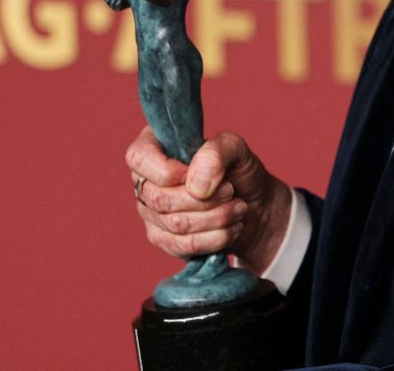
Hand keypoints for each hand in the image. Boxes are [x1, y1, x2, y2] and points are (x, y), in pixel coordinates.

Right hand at [126, 126, 291, 273]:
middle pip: (159, 198)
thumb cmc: (239, 171)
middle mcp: (146, 179)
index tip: (199, 175)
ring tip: (238, 208)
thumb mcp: (235, 149)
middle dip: (204, 200)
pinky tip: (232, 227)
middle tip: (231, 191)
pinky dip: (215, 238)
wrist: (254, 206)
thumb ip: (216, 153)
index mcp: (155, 146)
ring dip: (216, 218)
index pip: (139, 158)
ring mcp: (150, 212)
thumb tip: (196, 186)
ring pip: (174, 224)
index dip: (168, 171)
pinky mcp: (163, 239)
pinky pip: (183, 246)